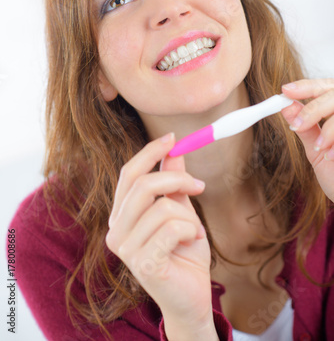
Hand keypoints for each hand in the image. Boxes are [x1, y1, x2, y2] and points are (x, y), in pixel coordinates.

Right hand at [106, 133, 213, 327]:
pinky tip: (191, 242)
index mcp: (121, 215)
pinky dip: (190, 230)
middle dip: (176, 179)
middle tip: (199, 186)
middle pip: (142, 185)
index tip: (172, 139)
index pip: (129, 174)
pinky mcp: (143, 264)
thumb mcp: (181, 211)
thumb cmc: (184, 253)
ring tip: (194, 230)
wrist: (192, 296)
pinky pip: (173, 228)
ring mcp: (126, 249)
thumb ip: (173, 183)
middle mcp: (116, 231)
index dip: (149, 153)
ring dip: (188, 215)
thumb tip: (174, 151)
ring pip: (162, 206)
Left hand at [281, 78, 333, 201]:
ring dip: (330, 129)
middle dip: (314, 108)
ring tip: (319, 148)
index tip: (285, 91)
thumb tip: (286, 107)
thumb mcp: (317, 150)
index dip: (306, 86)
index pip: (325, 87)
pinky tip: (332, 156)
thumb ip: (305, 128)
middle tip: (297, 124)